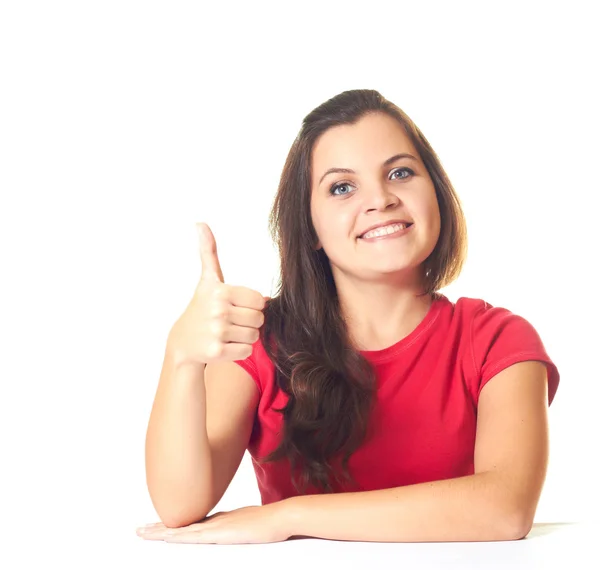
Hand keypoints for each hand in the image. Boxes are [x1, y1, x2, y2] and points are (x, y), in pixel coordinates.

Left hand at [136, 502, 292, 544]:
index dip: (174, 525)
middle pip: (181, 524)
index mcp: (220, 519)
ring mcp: (215, 525)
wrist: (280, 516)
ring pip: (181, 529)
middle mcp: (214, 519)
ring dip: (161, 531)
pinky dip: (177, 535)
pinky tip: (165, 537)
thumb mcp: (249, 523)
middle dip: (160, 528)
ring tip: (143, 533)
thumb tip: (235, 528)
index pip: (191, 523)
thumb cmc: (270, 522)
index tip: (159, 527)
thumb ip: (238, 525)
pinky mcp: (219, 532)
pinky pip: (192, 535)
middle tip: (140, 530)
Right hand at [167, 222, 268, 367]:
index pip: (259, 300)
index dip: (251, 305)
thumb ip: (209, 251)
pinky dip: (239, 350)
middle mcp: (218, 310)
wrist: (183, 341)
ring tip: (227, 333)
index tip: (235, 306)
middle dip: (249, 322)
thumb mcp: (208, 279)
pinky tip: (224, 345)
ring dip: (245, 336)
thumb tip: (200, 223)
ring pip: (254, 336)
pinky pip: (246, 351)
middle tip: (232, 321)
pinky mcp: (216, 352)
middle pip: (259, 319)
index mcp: (221, 291)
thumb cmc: (202, 307)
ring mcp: (217, 332)